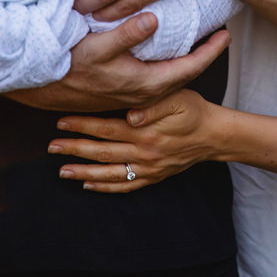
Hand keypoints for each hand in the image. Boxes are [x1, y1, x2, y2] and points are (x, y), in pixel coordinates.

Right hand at [7, 15, 228, 110]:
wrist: (41, 87)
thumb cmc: (68, 66)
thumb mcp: (97, 48)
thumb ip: (127, 34)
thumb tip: (154, 19)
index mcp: (146, 83)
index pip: (191, 67)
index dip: (211, 51)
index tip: (227, 35)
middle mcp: (146, 92)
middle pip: (187, 72)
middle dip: (206, 54)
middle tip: (221, 35)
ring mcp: (136, 94)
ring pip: (173, 76)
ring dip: (189, 59)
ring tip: (203, 39)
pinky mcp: (127, 90)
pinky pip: (160, 77)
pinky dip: (172, 63)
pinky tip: (172, 50)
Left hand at [49, 89, 216, 191]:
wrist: (215, 135)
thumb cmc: (196, 111)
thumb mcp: (179, 98)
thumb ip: (154, 105)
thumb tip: (130, 115)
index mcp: (146, 131)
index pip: (107, 128)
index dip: (83, 125)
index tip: (62, 122)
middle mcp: (143, 152)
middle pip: (102, 152)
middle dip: (74, 149)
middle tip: (52, 147)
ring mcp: (147, 168)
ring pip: (109, 173)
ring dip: (82, 172)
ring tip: (62, 171)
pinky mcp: (153, 176)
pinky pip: (125, 186)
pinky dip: (105, 187)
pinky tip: (89, 185)